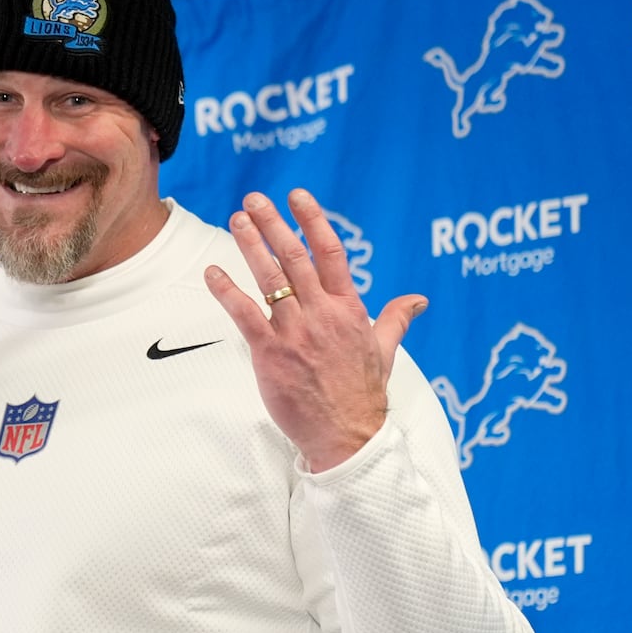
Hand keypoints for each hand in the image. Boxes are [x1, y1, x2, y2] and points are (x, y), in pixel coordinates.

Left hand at [205, 189, 427, 471]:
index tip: (296, 196)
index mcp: (349, 309)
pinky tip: (213, 272)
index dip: (312, 221)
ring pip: (270, 280)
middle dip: (273, 225)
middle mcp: (322, 314)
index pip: (331, 253)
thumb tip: (418, 300)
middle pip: (295, 258)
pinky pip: (245, 315)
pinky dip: (227, 291)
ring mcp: (296, 333)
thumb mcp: (385, 350)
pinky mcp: (271, 354)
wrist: (347, 436)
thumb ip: (396, 319)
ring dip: (250, 246)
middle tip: (253, 201)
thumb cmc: (362, 394)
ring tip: (236, 221)